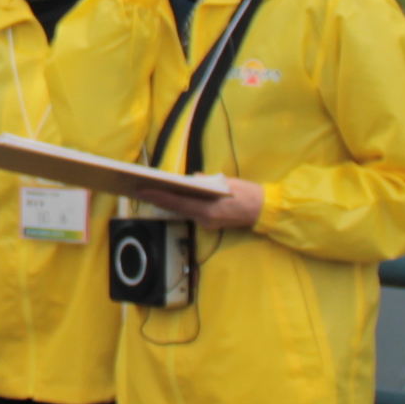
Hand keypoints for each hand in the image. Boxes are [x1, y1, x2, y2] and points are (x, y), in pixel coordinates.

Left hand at [124, 175, 265, 229]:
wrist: (264, 210)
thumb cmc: (247, 193)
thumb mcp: (226, 182)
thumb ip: (206, 181)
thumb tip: (190, 179)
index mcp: (208, 208)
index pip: (177, 202)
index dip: (158, 196)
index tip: (143, 190)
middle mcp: (205, 219)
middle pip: (176, 208)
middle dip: (158, 199)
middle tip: (140, 191)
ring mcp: (208, 224)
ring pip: (182, 212)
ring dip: (168, 203)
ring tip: (151, 193)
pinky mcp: (211, 224)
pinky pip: (191, 214)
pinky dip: (181, 206)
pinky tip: (172, 199)